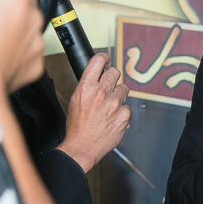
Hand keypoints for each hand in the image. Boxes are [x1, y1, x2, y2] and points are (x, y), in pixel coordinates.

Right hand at [58, 53, 130, 172]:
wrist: (82, 146)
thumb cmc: (77, 126)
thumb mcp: (75, 100)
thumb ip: (88, 87)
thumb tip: (97, 77)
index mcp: (86, 87)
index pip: (98, 61)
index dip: (104, 57)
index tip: (106, 58)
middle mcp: (101, 92)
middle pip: (114, 72)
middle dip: (112, 77)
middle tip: (109, 86)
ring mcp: (115, 103)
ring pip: (123, 89)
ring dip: (118, 95)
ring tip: (109, 106)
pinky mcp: (125, 114)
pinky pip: (127, 106)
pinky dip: (122, 111)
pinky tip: (113, 118)